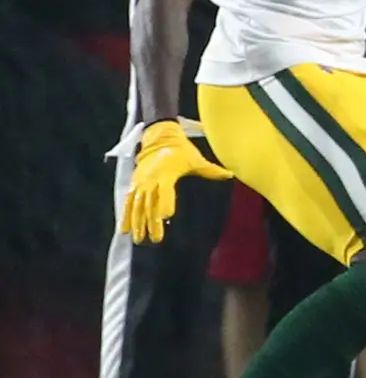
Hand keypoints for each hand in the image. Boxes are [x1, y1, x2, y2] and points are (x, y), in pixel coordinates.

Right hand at [121, 120, 233, 243]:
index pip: (165, 190)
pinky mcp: (134, 184)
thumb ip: (211, 170)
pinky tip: (124, 230)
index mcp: (166, 173)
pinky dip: (125, 216)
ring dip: (137, 223)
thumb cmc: (182, 151)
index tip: (167, 216)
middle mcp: (150, 179)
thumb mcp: (196, 159)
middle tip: (155, 239)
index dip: (165, 202)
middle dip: (151, 222)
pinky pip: (128, 202)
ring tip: (138, 239)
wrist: (160, 138)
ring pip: (137, 206)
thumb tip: (231, 174)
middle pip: (150, 203)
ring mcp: (140, 182)